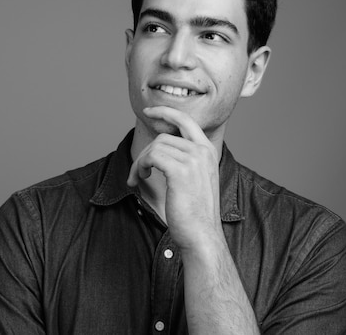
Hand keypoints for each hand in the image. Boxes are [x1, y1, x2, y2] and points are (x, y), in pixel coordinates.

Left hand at [127, 106, 221, 250]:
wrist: (201, 234)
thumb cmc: (194, 212)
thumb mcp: (193, 179)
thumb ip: (183, 160)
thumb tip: (159, 147)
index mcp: (208, 151)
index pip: (186, 120)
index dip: (165, 112)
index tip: (148, 112)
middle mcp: (203, 151)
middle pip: (163, 137)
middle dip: (145, 153)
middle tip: (137, 171)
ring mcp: (194, 160)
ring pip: (155, 147)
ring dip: (140, 162)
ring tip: (138, 178)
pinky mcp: (181, 171)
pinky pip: (151, 156)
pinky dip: (140, 166)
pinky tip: (139, 178)